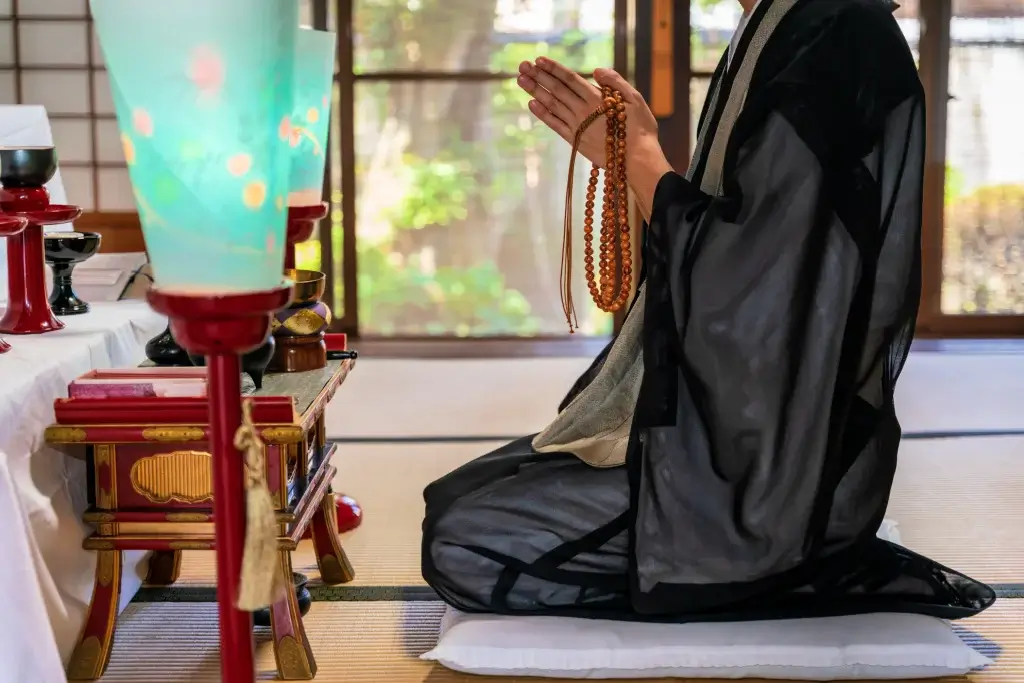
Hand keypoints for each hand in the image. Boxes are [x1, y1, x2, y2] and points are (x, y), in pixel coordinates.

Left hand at [517, 57, 671, 221]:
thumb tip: (596, 70)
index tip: (539, 59)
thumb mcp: (635, 99)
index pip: (571, 79)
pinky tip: (532, 104)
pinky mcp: (576, 141)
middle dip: (539, 76)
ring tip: (521, 80)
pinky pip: (555, 125)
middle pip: (557, 90)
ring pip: (553, 105)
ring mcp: (578, 127)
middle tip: (522, 65)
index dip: (554, 69)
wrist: (638, 160)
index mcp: (598, 99)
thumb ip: (616, 82)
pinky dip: (543, 114)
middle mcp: (584, 111)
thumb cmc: (641, 129)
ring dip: (535, 91)